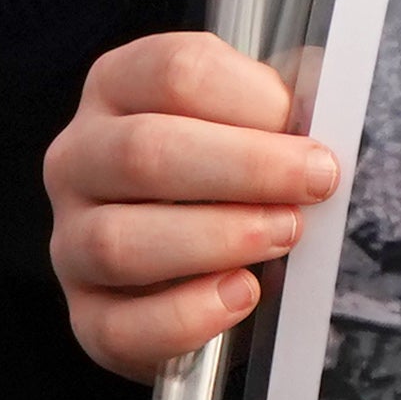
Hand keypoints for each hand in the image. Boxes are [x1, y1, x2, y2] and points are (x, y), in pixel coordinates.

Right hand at [41, 30, 331, 376]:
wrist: (207, 266)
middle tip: (316, 184)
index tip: (312, 133)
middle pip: (144, 151)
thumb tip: (330, 101)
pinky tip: (242, 294)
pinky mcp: (86, 316)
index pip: (173, 72)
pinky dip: (188, 316)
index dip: (253, 100)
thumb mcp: (261, 121)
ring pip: (118, 242)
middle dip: (246, 169)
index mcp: (119, 87)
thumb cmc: (239, 176)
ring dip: (217, 239)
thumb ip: (288, 104)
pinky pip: (120, 327)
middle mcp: (79, 158)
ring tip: (284, 236)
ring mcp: (70, 241)